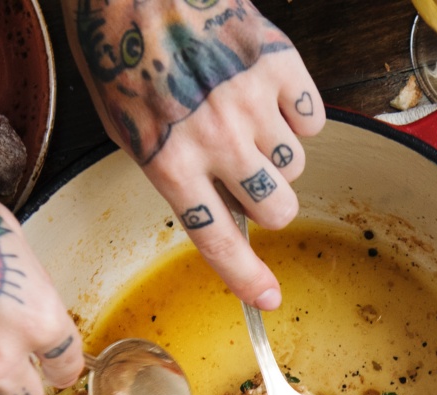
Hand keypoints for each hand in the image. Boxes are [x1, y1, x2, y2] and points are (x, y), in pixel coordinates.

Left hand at [63, 0, 324, 308]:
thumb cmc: (123, 53)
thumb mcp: (127, 127)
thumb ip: (174, 174)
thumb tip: (222, 211)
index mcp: (167, 160)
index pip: (218, 239)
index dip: (247, 279)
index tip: (269, 300)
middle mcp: (214, 139)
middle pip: (277, 210)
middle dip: (268, 201)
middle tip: (248, 174)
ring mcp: (251, 102)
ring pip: (296, 166)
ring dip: (277, 151)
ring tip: (244, 115)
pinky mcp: (279, 65)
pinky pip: (312, 119)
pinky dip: (297, 112)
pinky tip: (264, 89)